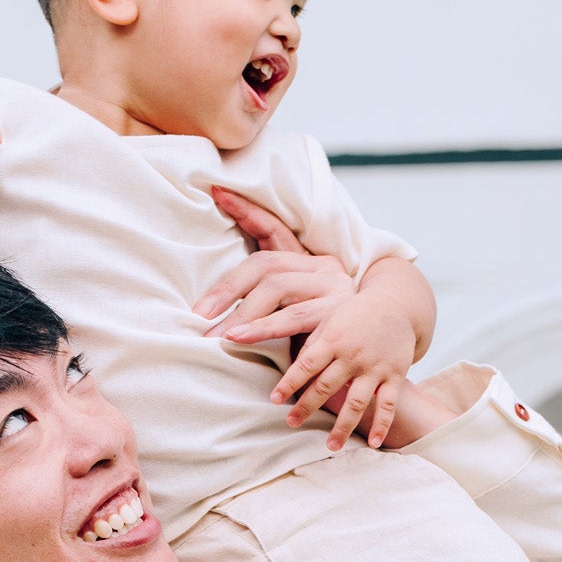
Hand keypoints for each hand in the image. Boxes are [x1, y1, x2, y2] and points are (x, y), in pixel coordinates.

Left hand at [196, 187, 356, 339]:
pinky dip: (261, 328)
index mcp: (309, 262)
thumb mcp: (286, 314)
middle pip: (267, 264)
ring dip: (239, 313)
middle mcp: (325, 267)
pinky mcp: (339, 313)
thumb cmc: (313, 341)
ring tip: (212, 334)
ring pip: (277, 287)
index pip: (274, 229)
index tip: (217, 192)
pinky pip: (293, 317)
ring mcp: (335, 288)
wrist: (361, 368)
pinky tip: (238, 338)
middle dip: (228, 288)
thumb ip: (264, 300)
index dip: (246, 211)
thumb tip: (212, 301)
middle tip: (200, 313)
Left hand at [269, 291, 417, 447]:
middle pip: (327, 386)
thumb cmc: (354, 314)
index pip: (306, 364)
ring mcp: (375, 367)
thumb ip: (312, 343)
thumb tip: (291, 369)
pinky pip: (388, 404)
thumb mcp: (330, 319)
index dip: (289, 383)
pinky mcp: (395, 375)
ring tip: (330, 446)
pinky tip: (373, 443)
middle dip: (307, 406)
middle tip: (291, 423)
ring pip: (357, 401)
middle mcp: (353, 355)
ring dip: (343, 425)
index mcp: (333, 339)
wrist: (396, 304)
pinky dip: (382, 424)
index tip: (274, 399)